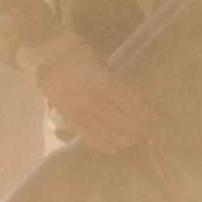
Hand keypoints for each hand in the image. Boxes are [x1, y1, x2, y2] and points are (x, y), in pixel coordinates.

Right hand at [32, 37, 144, 152]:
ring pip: (107, 132)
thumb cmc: (77, 52)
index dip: (145, 113)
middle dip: (137, 128)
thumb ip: (114, 81)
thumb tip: (131, 99)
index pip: (131, 104)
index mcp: (104, 83)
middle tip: (147, 131)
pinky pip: (88, 136)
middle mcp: (94, 101)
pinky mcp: (70, 119)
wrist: (46, 56)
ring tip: (133, 140)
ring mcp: (80, 113)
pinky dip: (103, 144)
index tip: (155, 118)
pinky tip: (114, 148)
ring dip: (123, 138)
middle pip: (122, 121)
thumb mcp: (100, 62)